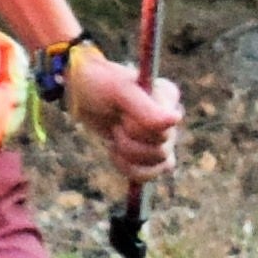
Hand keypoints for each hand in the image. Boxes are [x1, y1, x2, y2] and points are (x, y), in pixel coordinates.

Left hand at [71, 49, 183, 188]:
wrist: (82, 93)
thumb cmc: (99, 84)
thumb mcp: (117, 91)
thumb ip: (144, 107)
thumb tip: (175, 120)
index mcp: (168, 97)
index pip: (164, 129)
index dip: (137, 127)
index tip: (122, 112)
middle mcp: (171, 117)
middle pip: (160, 149)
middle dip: (128, 139)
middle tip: (115, 120)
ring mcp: (163, 137)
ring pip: (159, 162)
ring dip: (127, 153)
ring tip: (114, 133)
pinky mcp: (151, 153)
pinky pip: (152, 173)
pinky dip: (131, 169)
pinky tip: (115, 152)